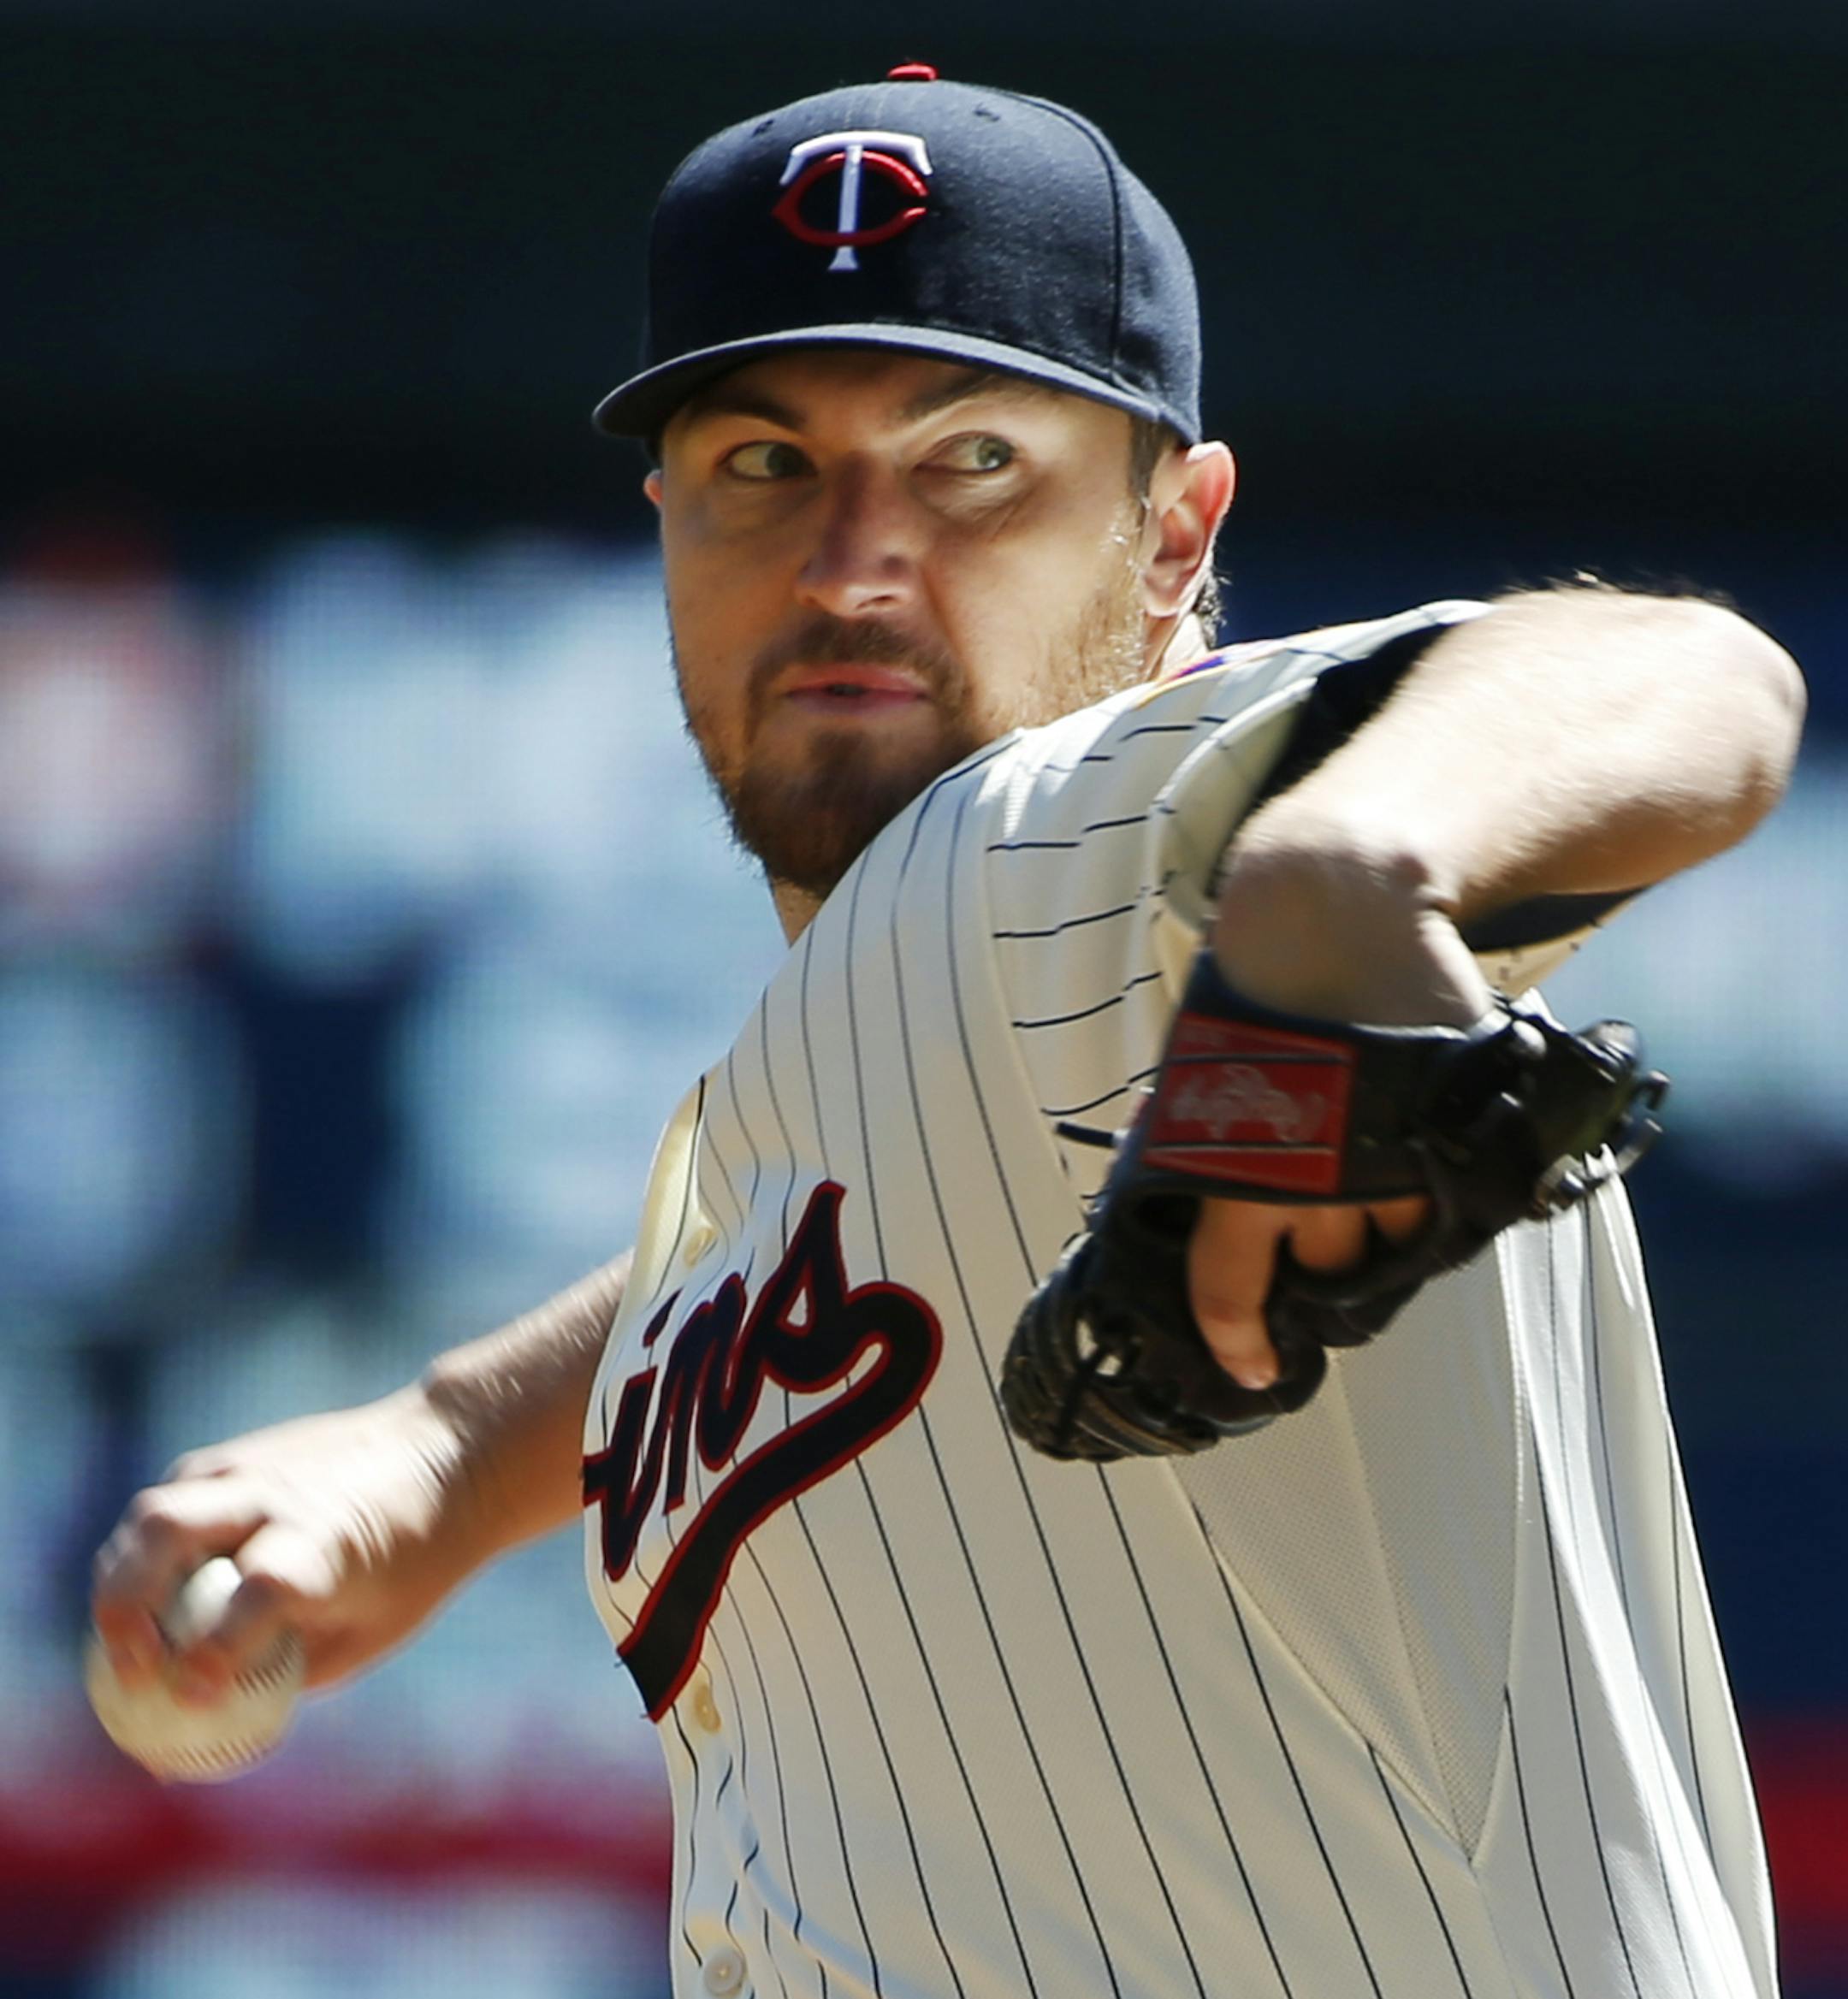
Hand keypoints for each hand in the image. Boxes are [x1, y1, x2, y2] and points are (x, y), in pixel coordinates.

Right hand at [91, 1387, 493, 1704]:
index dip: (217, 1645)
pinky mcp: (229, 1458)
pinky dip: (142, 1558)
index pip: (258, 1588)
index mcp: (326, 1542)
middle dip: (123, 1606)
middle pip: (168, 1528)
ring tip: (125, 1648)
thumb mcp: (371, 1631)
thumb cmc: (411, 1562)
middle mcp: (279, 1496)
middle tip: (127, 1675)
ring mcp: (247, 1467)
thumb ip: (287, 1678)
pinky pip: (166, 1506)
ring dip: (118, 1583)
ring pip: (152, 1511)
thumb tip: (192, 1744)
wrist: (443, 1456)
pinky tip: (152, 1602)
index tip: (191, 1698)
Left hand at [1192, 820, 1496, 1388]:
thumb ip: (1204, 1145)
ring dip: (1377, 1230)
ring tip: (1362, 1180)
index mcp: (1237, 1171)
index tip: (1252, 1373)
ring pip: (1391, 1240)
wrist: (1341, 907)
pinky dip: (1424, 1193)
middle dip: (1319, 1277)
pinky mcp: (1449, 1135)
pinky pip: (1441, 1199)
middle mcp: (1318, 1183)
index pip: (1230, 1288)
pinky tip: (1409, 1158)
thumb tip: (1177, 1192)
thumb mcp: (1203, 1074)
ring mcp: (1391, 1163)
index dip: (1238, 1341)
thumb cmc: (1256, 987)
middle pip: (1326, 1277)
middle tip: (1316, 1253)